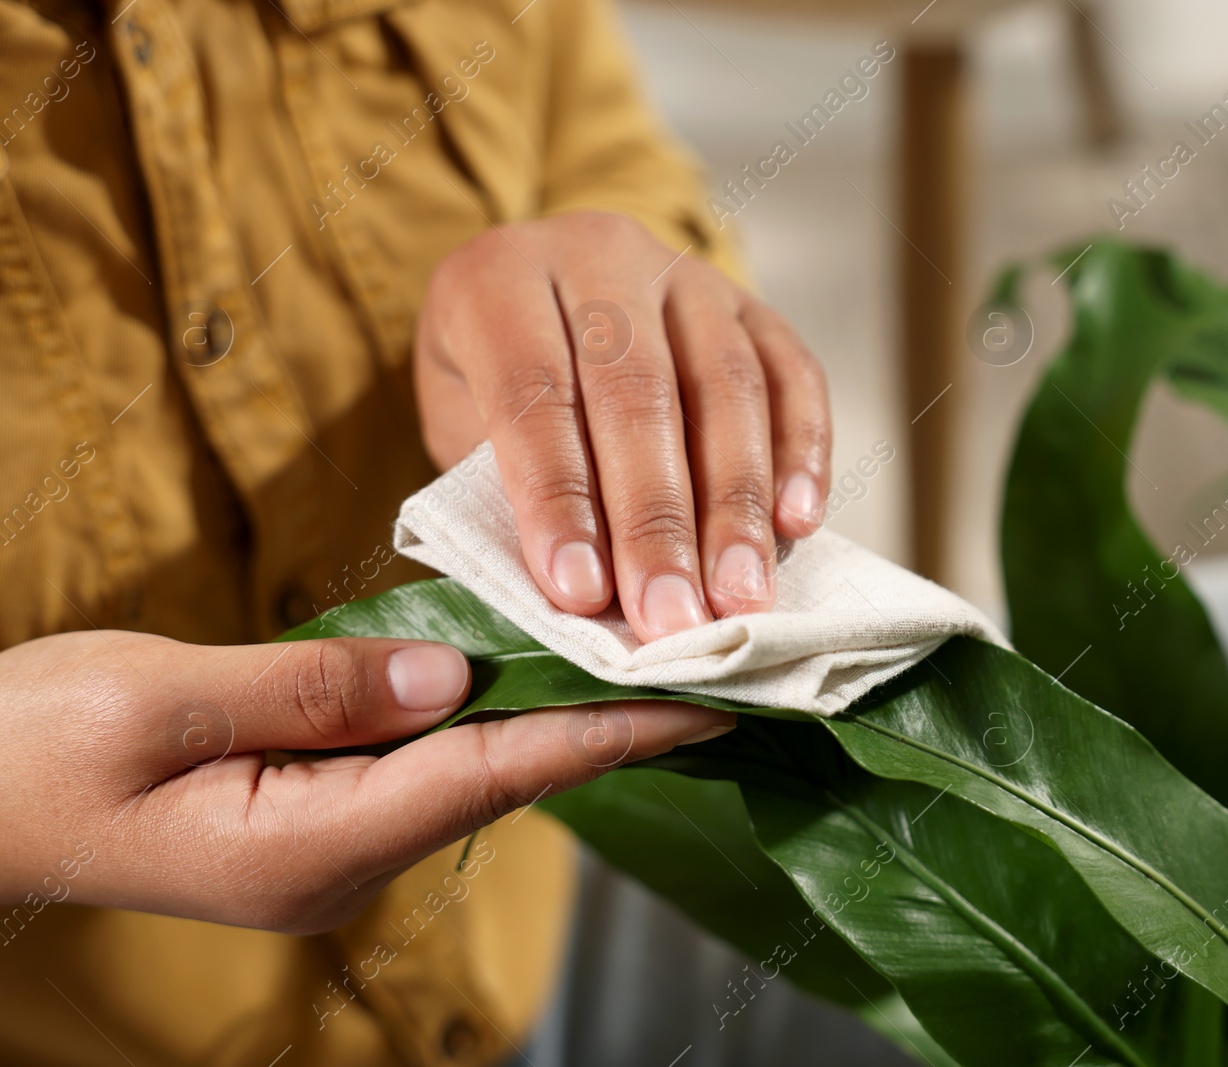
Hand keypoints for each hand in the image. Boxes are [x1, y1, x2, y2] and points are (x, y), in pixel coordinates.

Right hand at [0, 630, 731, 932]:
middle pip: (502, 776)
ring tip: (651, 655)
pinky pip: (420, 760)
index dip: (610, 730)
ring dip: (556, 712)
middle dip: (609, 720)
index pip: (496, 775)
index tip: (709, 700)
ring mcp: (324, 846)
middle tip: (713, 661)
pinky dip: (487, 713)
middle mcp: (336, 861)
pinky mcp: (309, 816)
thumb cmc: (28, 750)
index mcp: (306, 844)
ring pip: (468, 768)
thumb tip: (448, 674)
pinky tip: (528, 671)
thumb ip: (311, 689)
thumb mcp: (160, 705)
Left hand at [414, 211, 830, 641]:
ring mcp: (685, 273)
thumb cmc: (490, 381)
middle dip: (657, 521)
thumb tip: (583, 596)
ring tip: (738, 596)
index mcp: (496, 278)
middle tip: (670, 616)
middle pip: (639, 392)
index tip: (581, 593)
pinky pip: (793, 374)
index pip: (532, 391)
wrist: (545, 299)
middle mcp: (597, 253)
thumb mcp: (460, 424)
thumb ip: (507, 489)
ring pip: (727, 385)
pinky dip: (802, 452)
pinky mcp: (753, 303)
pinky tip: (799, 523)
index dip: (557, 497)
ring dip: (736, 504)